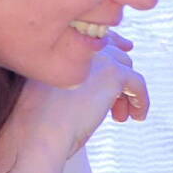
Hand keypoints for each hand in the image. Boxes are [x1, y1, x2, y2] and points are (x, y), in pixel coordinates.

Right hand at [0, 31, 149, 166]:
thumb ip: (65, 81)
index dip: (108, 50)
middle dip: (116, 78)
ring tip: (119, 116)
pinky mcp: (113, 74)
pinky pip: (137, 83)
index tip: (120, 59)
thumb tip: (92, 89)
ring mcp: (95, 56)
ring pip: (125, 68)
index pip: (91, 39)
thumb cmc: (32, 122)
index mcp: (56, 45)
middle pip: (112, 53)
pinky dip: (141, 100)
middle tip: (115, 106)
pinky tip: (137, 116)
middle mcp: (76, 43)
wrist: (34, 132)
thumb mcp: (45, 93)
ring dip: (125, 92)